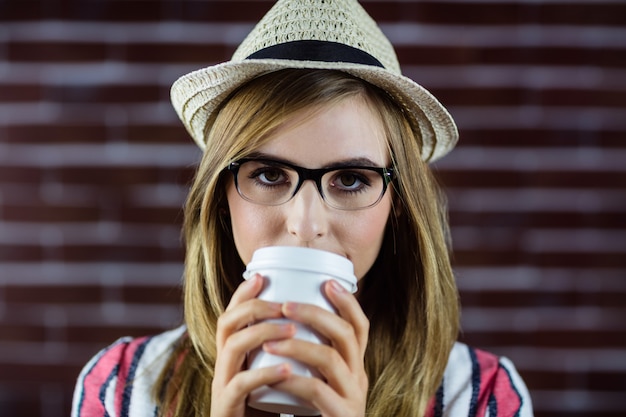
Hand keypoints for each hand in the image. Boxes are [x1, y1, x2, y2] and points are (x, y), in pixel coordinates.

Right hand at [210, 274, 295, 416]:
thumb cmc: (270, 404)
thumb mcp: (274, 371)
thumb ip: (284, 347)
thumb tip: (316, 318)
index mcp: (234, 352)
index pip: (232, 313)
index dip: (243, 293)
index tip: (262, 277)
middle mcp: (224, 364)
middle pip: (227, 322)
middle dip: (255, 307)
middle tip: (285, 306)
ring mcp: (223, 385)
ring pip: (233, 347)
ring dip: (263, 332)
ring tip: (292, 329)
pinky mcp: (226, 407)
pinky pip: (240, 385)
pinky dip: (264, 374)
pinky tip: (288, 370)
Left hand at [263, 279, 369, 416]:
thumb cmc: (312, 415)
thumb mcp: (317, 381)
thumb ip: (310, 358)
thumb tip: (286, 321)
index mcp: (354, 366)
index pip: (360, 327)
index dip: (347, 302)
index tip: (327, 282)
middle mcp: (360, 378)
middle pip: (347, 334)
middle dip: (316, 314)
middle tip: (286, 305)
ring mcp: (353, 399)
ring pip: (332, 359)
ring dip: (299, 344)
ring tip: (270, 339)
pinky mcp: (342, 416)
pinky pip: (318, 391)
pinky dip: (295, 378)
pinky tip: (276, 371)